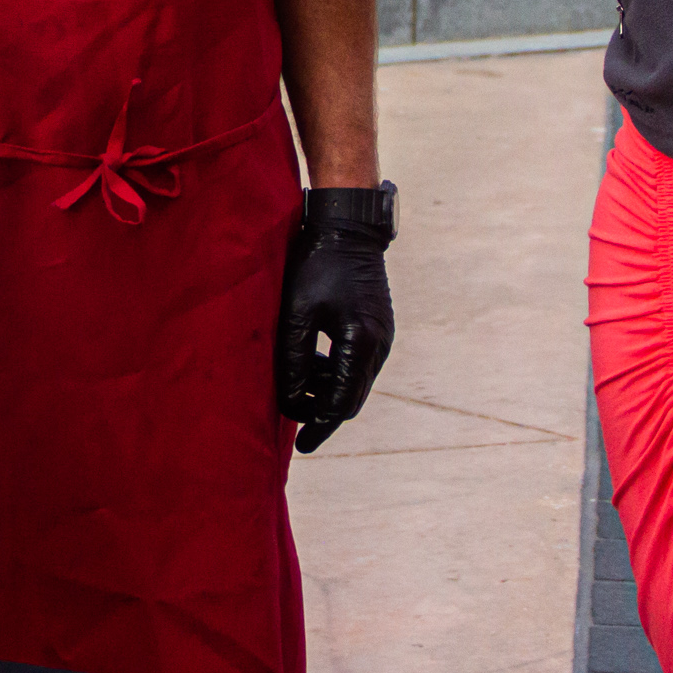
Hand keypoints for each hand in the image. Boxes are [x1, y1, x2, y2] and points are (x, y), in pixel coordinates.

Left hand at [277, 184, 396, 452]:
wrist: (348, 227)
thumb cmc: (317, 265)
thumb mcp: (296, 313)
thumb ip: (293, 359)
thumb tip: (290, 399)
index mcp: (361, 343)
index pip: (341, 403)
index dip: (320, 425)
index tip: (303, 445)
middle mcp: (379, 344)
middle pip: (352, 398)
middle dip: (323, 411)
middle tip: (296, 421)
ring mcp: (383, 335)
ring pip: (357, 382)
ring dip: (329, 389)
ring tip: (299, 381)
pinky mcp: (379, 325)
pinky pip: (359, 363)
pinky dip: (338, 372)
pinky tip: (315, 361)